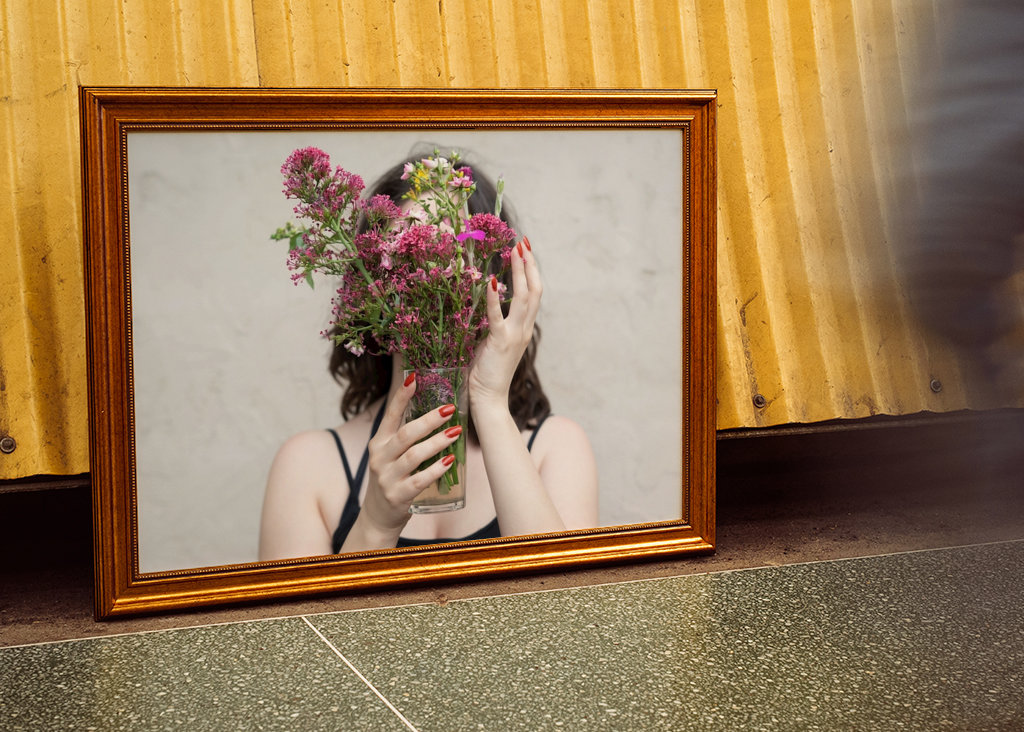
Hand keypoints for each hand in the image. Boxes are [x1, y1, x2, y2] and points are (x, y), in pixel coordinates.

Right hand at [359, 374, 462, 536]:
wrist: (378, 516)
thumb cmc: (392, 478)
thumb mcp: (391, 454)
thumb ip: (406, 436)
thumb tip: (435, 410)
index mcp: (379, 442)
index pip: (390, 414)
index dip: (401, 395)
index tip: (414, 377)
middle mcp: (380, 457)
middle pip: (405, 434)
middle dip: (428, 420)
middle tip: (449, 409)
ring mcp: (387, 477)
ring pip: (413, 456)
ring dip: (436, 443)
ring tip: (455, 432)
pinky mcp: (397, 496)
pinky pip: (418, 481)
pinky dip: (435, 470)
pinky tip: (449, 462)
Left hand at [469, 238, 539, 407]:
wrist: (488, 399)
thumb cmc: (486, 373)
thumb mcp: (493, 342)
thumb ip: (494, 324)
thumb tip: (485, 304)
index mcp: (523, 328)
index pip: (533, 294)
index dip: (531, 271)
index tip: (525, 250)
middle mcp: (524, 329)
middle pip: (534, 290)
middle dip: (529, 264)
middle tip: (522, 243)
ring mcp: (514, 335)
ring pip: (523, 298)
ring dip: (519, 272)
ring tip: (514, 251)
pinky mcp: (499, 342)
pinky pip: (497, 316)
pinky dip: (494, 298)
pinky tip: (490, 281)